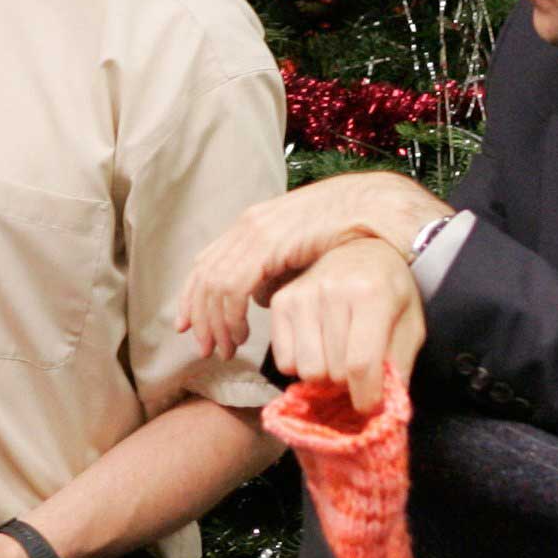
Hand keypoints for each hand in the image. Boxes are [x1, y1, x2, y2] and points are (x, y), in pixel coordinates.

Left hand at [178, 172, 445, 361]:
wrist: (369, 207)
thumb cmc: (343, 231)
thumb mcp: (298, 250)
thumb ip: (274, 272)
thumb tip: (255, 298)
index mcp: (250, 224)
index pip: (205, 262)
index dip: (192, 296)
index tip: (188, 326)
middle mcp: (246, 225)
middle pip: (204, 275)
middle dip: (200, 316)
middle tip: (206, 349)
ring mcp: (255, 232)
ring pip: (214, 285)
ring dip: (216, 323)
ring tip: (227, 350)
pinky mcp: (268, 244)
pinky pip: (234, 286)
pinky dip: (233, 316)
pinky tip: (244, 336)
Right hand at [266, 238, 426, 411]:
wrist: (364, 251)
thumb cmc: (391, 292)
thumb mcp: (411, 324)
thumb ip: (399, 364)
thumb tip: (384, 407)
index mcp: (372, 294)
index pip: (361, 363)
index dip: (366, 395)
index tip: (369, 406)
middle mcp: (332, 290)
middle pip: (332, 370)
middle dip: (347, 384)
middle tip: (356, 375)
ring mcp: (302, 294)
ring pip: (306, 369)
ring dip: (324, 376)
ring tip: (337, 361)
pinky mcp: (281, 301)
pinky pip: (283, 359)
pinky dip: (300, 366)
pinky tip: (317, 350)